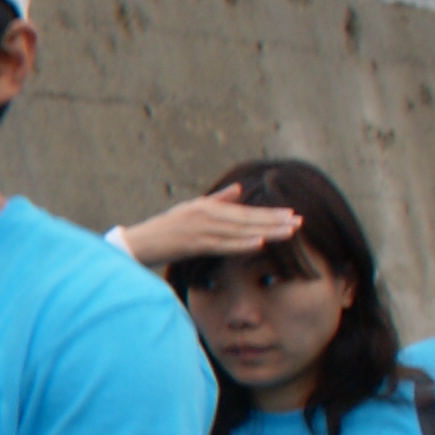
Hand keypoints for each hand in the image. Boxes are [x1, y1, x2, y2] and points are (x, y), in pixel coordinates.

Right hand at [115, 185, 305, 270]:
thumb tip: (240, 190)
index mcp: (207, 207)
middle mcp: (206, 215)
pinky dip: (242, 244)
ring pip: (240, 231)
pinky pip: (222, 244)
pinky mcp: (192, 243)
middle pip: (247, 219)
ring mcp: (199, 229)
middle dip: (274, 221)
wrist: (135, 244)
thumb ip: (217, 200)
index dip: (269, 213)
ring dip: (266, 232)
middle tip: (299, 222)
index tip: (292, 215)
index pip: (245, 211)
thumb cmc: (162, 230)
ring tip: (289, 232)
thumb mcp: (190, 210)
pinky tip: (260, 243)